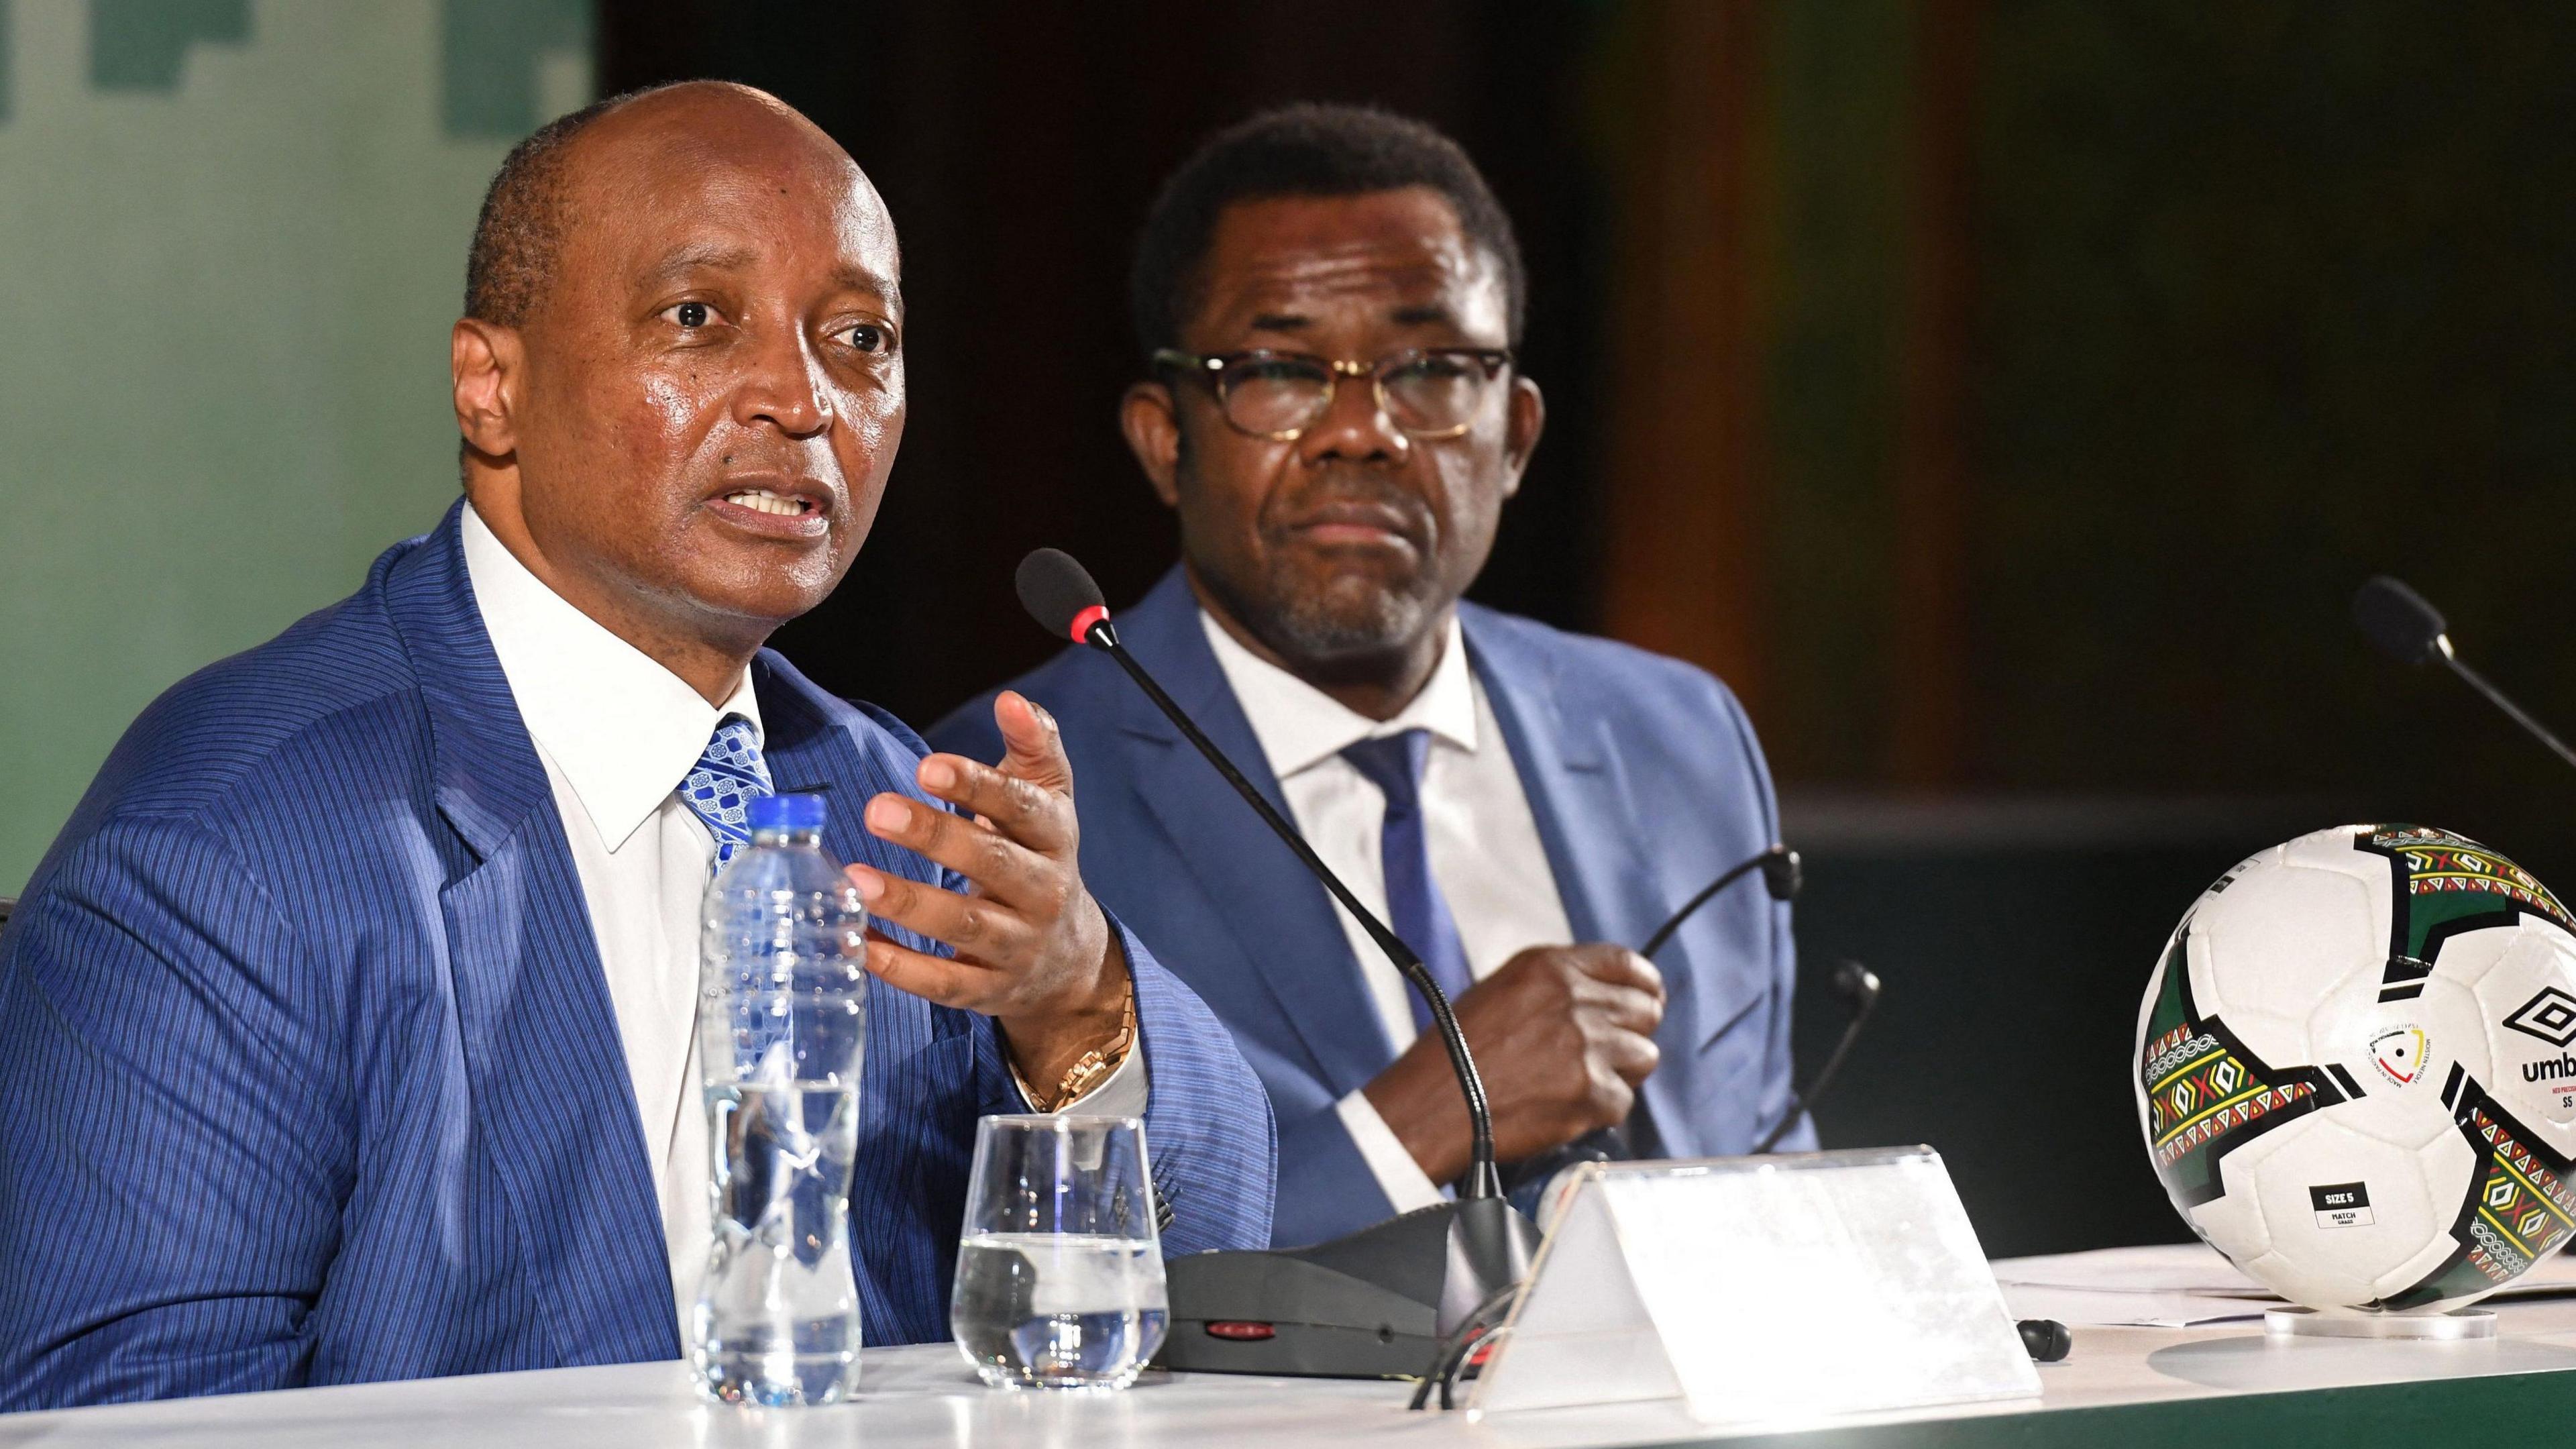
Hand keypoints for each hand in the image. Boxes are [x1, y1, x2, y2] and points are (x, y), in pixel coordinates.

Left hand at [844, 691, 1127, 1092]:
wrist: (1069, 958)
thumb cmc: (1040, 858)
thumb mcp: (1048, 800)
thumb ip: (1033, 745)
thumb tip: (1013, 700)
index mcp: (1055, 836)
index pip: (1021, 807)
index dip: (978, 786)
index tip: (929, 768)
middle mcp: (1043, 891)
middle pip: (992, 862)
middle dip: (935, 836)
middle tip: (877, 810)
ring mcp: (1018, 945)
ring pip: (965, 925)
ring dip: (910, 903)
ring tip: (856, 879)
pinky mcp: (989, 990)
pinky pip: (944, 983)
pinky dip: (900, 967)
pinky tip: (858, 942)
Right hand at [1360, 944, 1663, 1185]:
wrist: (1433, 1106)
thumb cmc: (1454, 1054)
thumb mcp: (1501, 990)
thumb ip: (1555, 985)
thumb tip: (1600, 995)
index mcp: (1549, 967)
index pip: (1627, 964)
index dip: (1644, 985)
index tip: (1646, 999)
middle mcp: (1573, 999)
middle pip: (1645, 1010)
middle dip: (1633, 1032)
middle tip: (1610, 1052)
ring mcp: (1586, 1046)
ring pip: (1644, 1056)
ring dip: (1621, 1072)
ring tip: (1580, 1082)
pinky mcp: (1590, 1092)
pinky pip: (1622, 1101)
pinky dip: (1600, 1110)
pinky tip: (1565, 1107)